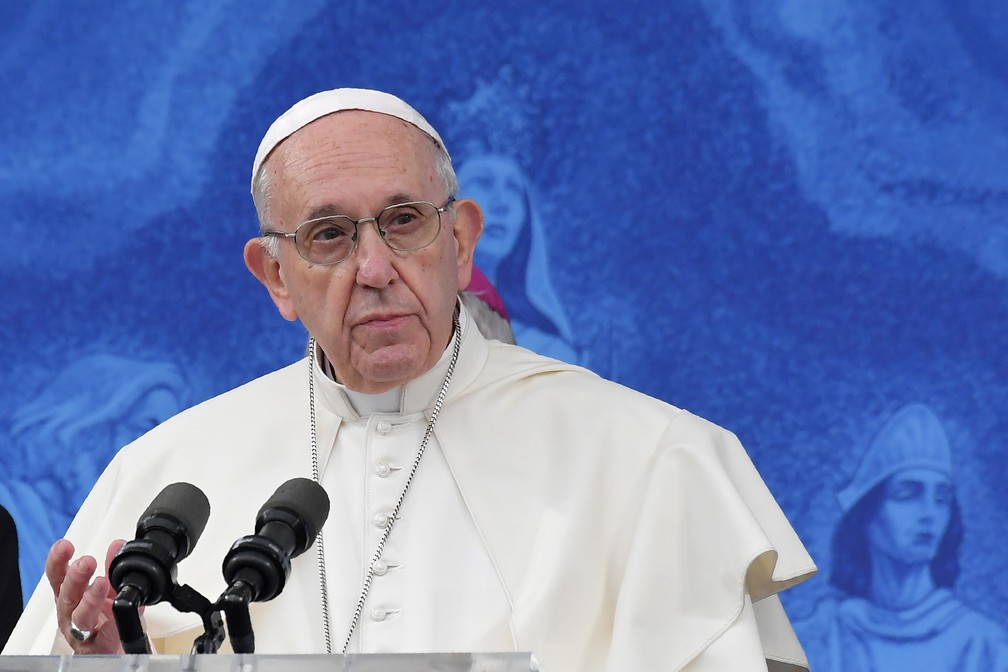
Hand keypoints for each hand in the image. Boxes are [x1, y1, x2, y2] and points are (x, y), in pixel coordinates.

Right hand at [46, 538, 126, 653]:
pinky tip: (116, 611)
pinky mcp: (97, 646)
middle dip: (75, 577)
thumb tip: (117, 545)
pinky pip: (104, 634)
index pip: (57, 575)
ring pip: (81, 616)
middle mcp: (70, 613)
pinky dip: (110, 622)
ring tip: (101, 583)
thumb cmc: (104, 617)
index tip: (63, 545)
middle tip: (86, 562)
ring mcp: (81, 632)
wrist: (112, 648)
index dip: (57, 561)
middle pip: (67, 595)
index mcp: (69, 595)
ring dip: (90, 598)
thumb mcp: (108, 587)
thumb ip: (112, 566)